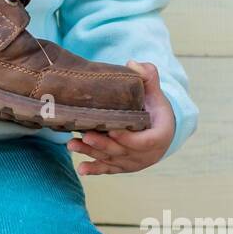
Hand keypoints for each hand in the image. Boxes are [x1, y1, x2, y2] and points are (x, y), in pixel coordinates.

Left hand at [67, 60, 174, 175]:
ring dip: (92, 153)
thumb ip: (148, 77)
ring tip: (72, 145)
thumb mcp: (155, 92)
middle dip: (103, 144)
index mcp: (160, 136)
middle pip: (123, 151)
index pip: (144, 141)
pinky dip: (94, 169)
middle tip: (86, 135)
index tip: (111, 129)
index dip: (128, 137)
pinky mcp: (123, 166)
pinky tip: (81, 169)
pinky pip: (108, 169)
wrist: (158, 128)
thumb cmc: (154, 108)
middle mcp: (148, 154)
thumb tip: (132, 64)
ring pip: (112, 160)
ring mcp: (134, 162)